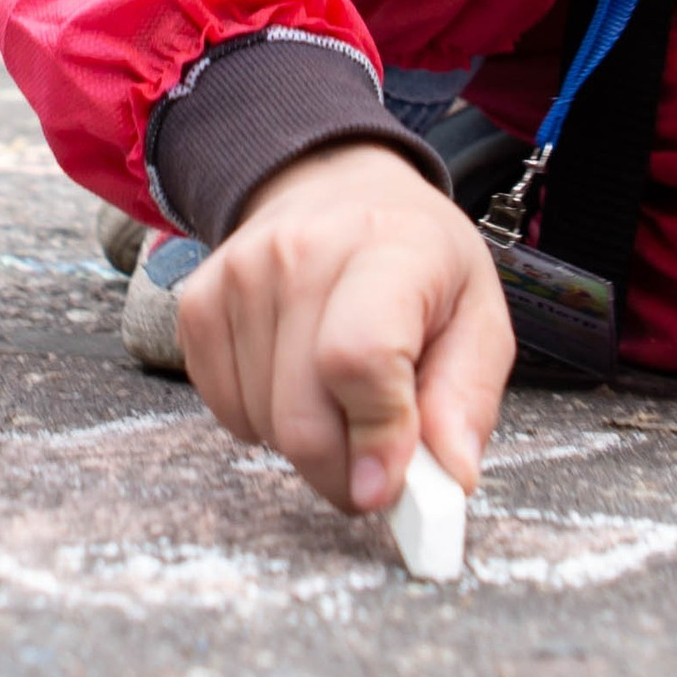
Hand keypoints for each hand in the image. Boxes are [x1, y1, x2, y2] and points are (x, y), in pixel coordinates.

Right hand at [176, 140, 513, 519]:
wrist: (336, 188)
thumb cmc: (418, 264)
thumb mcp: (478, 316)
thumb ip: (467, 399)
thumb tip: (448, 480)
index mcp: (390, 247)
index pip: (361, 357)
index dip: (375, 438)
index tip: (389, 488)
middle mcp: (303, 250)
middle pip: (302, 415)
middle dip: (343, 472)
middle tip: (377, 465)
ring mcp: (240, 272)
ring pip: (263, 424)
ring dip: (308, 443)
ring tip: (341, 393)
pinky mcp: (198, 300)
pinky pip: (224, 412)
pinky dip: (263, 421)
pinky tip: (296, 377)